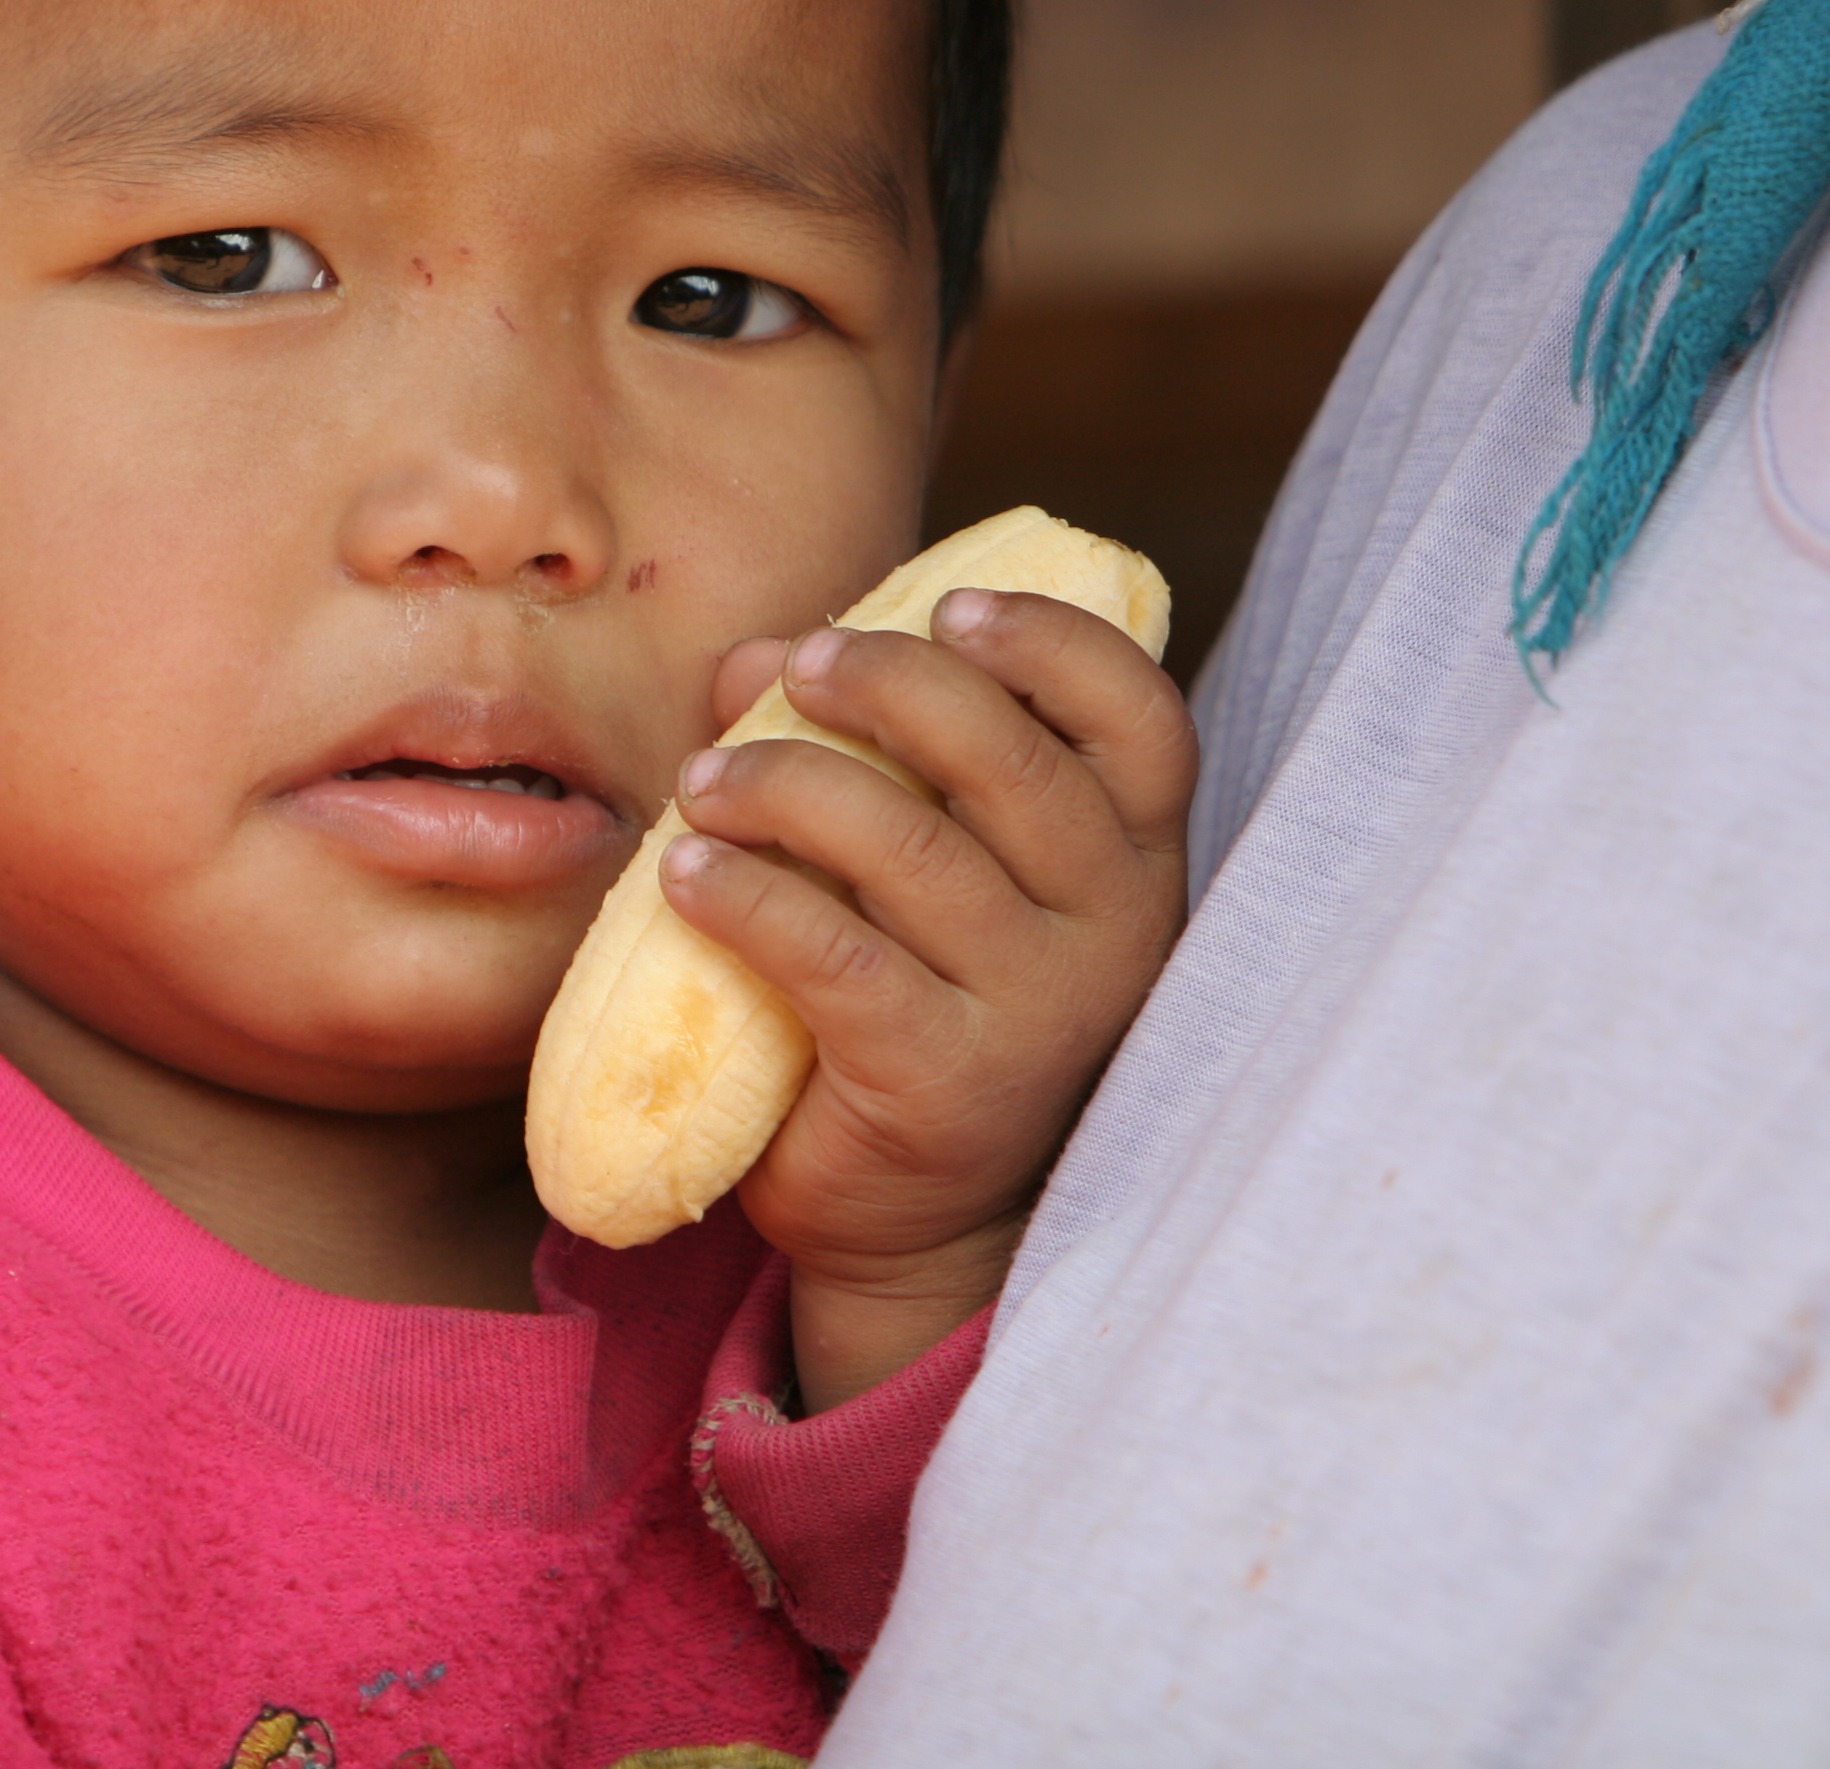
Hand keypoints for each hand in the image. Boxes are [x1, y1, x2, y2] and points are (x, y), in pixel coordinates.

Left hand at [662, 586, 1195, 1411]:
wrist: (918, 1226)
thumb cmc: (918, 1004)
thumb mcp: (914, 870)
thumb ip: (860, 751)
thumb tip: (751, 658)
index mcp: (1133, 859)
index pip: (1144, 721)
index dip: (1056, 643)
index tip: (951, 604)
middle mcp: (1113, 932)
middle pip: (1016, 762)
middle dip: (893, 687)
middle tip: (800, 670)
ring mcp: (1038, 1013)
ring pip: (914, 851)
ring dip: (789, 787)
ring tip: (705, 780)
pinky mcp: (943, 1083)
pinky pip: (837, 957)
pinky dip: (749, 895)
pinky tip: (684, 872)